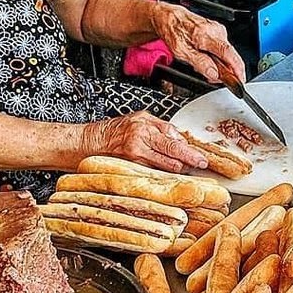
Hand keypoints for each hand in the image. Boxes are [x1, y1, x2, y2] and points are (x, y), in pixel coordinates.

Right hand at [84, 111, 207, 172]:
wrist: (92, 142)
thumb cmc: (115, 130)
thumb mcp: (140, 119)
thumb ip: (161, 128)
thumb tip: (180, 138)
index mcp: (145, 127)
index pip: (174, 140)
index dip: (190, 151)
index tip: (201, 158)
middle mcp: (141, 142)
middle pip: (173, 154)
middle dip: (190, 160)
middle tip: (201, 164)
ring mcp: (136, 157)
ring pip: (165, 167)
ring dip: (177, 168)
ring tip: (183, 168)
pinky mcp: (132, 169)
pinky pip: (154, 173)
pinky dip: (163, 173)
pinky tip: (167, 173)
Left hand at [152, 3, 245, 84]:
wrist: (170, 17)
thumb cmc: (174, 31)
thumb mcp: (181, 52)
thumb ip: (200, 63)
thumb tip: (213, 74)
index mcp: (206, 35)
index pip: (228, 53)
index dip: (237, 69)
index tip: (240, 80)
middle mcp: (216, 30)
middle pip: (230, 55)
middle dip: (225, 70)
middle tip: (211, 77)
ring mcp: (218, 30)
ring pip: (226, 53)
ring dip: (220, 64)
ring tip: (204, 65)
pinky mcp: (218, 31)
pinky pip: (223, 48)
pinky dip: (218, 57)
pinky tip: (207, 57)